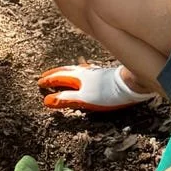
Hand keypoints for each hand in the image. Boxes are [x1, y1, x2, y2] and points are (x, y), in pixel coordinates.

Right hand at [39, 64, 158, 112]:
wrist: (131, 84)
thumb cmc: (108, 93)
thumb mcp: (85, 100)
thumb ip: (66, 99)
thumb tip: (47, 101)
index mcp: (78, 78)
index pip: (59, 78)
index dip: (48, 81)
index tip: (39, 82)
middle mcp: (85, 72)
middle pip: (66, 71)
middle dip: (54, 74)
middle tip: (45, 76)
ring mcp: (94, 72)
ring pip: (76, 69)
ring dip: (66, 71)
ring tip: (61, 72)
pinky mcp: (103, 74)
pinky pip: (85, 70)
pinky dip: (79, 71)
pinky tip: (85, 72)